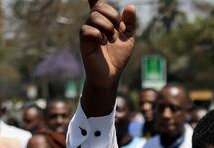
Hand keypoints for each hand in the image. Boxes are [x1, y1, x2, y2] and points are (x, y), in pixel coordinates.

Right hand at [80, 0, 136, 115]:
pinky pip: (87, 29)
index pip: (97, 3)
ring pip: (94, 17)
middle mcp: (94, 24)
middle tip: (118, 29)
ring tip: (111, 39)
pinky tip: (102, 43)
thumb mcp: (128, 38)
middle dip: (112, 15)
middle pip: (99, 7)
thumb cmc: (118, 57)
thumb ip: (129, 23)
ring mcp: (87, 32)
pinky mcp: (83, 41)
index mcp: (104, 21)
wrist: (111, 75)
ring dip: (107, 27)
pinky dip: (98, 35)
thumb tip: (130, 7)